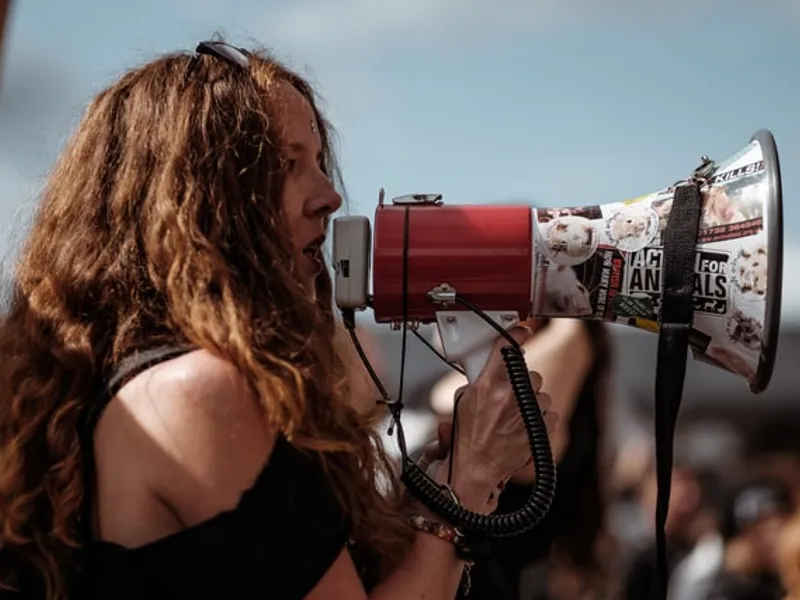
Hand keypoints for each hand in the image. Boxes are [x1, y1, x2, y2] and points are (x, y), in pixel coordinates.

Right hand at [434, 327, 558, 509]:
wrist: (477, 467)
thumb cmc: (467, 438)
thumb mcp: (463, 401)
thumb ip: (479, 381)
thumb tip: (492, 370)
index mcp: (488, 384)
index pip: (507, 348)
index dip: (518, 334)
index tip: (523, 330)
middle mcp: (510, 395)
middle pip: (529, 373)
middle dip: (521, 382)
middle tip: (509, 395)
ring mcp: (527, 412)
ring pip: (541, 393)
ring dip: (531, 402)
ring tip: (515, 416)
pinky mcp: (540, 428)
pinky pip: (550, 413)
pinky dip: (541, 418)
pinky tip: (525, 426)